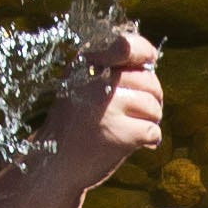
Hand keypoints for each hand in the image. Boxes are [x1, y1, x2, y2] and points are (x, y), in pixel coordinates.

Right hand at [47, 31, 163, 162]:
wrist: (53, 162)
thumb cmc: (74, 121)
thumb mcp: (80, 82)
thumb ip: (110, 66)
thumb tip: (152, 57)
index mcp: (86, 62)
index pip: (129, 45)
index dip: (145, 53)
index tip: (149, 62)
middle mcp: (95, 81)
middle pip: (149, 80)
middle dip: (151, 97)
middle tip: (135, 111)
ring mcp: (107, 107)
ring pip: (154, 106)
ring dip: (150, 121)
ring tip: (129, 127)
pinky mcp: (119, 133)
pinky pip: (153, 131)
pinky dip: (150, 140)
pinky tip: (133, 143)